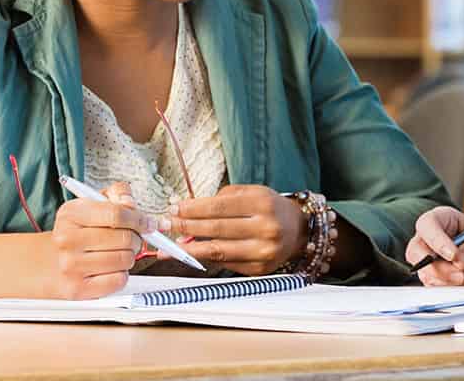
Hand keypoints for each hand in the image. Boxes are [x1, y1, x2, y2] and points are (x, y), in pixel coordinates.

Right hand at [40, 180, 156, 299]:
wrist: (54, 261)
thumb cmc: (80, 231)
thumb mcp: (94, 204)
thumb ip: (118, 194)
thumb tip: (131, 204)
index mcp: (71, 214)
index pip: (116, 214)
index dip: (138, 218)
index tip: (146, 223)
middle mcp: (67, 239)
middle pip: (124, 238)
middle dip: (136, 238)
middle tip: (132, 238)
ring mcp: (70, 265)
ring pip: (124, 259)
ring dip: (130, 256)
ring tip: (120, 252)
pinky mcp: (77, 289)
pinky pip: (118, 280)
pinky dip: (121, 274)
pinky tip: (111, 268)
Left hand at [164, 184, 308, 274]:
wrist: (299, 231)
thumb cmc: (269, 208)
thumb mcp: (252, 192)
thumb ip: (222, 200)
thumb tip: (188, 214)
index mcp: (263, 203)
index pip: (219, 206)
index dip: (193, 209)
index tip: (174, 209)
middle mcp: (265, 228)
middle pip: (216, 229)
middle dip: (186, 227)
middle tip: (165, 225)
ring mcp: (263, 252)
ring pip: (217, 251)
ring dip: (188, 249)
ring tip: (168, 247)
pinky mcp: (259, 270)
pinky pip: (225, 264)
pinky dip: (205, 259)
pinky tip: (190, 254)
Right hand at [406, 205, 463, 285]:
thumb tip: (460, 263)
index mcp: (440, 220)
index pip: (426, 225)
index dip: (436, 240)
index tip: (453, 255)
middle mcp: (428, 241)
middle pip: (417, 253)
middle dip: (440, 268)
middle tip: (461, 275)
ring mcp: (428, 262)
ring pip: (427, 275)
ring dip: (452, 282)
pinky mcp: (434, 281)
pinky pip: (437, 290)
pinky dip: (456, 291)